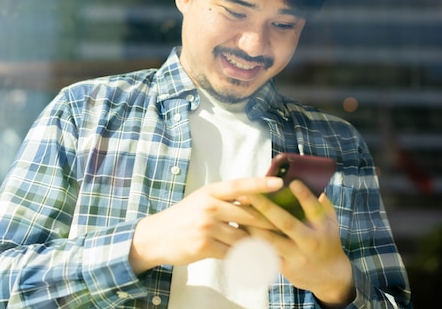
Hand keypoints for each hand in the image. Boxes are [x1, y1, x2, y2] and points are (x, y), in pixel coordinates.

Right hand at [128, 177, 282, 273]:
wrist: (156, 237)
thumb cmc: (185, 216)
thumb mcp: (202, 199)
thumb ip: (226, 199)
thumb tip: (256, 198)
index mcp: (210, 192)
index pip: (240, 185)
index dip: (261, 184)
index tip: (280, 183)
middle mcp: (209, 206)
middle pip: (248, 214)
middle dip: (268, 223)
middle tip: (286, 227)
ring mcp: (206, 227)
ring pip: (242, 236)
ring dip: (257, 243)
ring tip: (273, 247)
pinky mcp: (204, 246)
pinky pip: (231, 252)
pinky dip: (243, 256)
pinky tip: (253, 259)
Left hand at [246, 180, 355, 306]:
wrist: (328, 276)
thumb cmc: (327, 240)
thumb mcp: (331, 222)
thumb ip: (321, 202)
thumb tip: (309, 178)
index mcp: (322, 227)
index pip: (314, 209)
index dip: (304, 195)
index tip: (292, 182)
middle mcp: (309, 241)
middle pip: (286, 223)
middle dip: (267, 208)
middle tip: (251, 193)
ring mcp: (295, 256)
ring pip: (270, 240)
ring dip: (252, 225)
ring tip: (237, 209)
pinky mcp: (284, 267)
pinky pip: (264, 252)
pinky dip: (250, 241)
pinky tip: (237, 230)